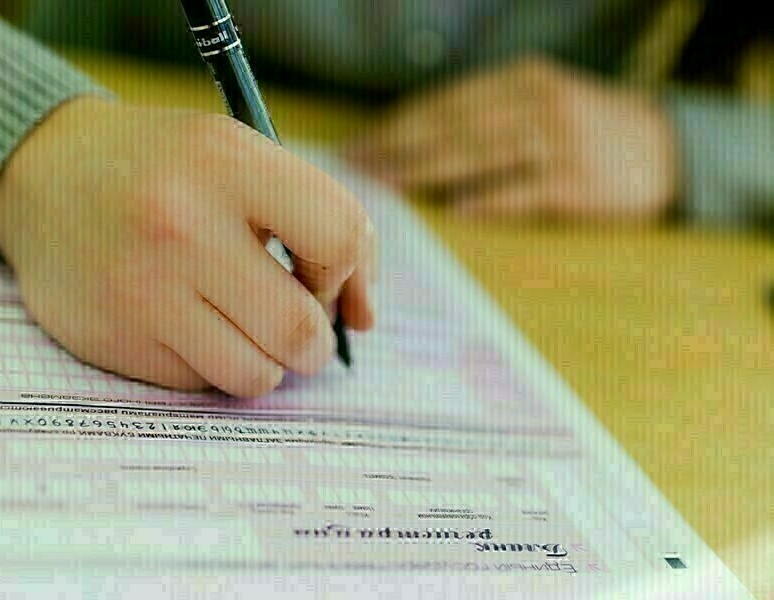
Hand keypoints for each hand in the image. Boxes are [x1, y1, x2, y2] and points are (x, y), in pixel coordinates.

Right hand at [0, 97, 375, 397]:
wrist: (43, 174)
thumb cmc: (168, 169)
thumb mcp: (241, 158)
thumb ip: (319, 221)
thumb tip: (365, 320)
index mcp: (226, 162)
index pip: (339, 237)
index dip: (349, 268)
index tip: (322, 272)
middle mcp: (182, 226)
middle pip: (302, 329)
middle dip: (314, 337)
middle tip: (292, 317)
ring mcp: (142, 290)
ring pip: (258, 375)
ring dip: (267, 359)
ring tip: (241, 323)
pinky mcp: (112, 339)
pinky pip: (202, 384)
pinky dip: (212, 364)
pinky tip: (186, 325)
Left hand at [347, 56, 679, 222]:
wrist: (664, 149)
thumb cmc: (583, 130)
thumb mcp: (539, 103)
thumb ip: (486, 116)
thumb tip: (413, 143)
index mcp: (522, 80)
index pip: (447, 102)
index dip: (399, 123)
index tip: (361, 143)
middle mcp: (538, 103)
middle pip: (455, 125)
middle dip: (399, 145)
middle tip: (359, 166)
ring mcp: (560, 142)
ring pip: (481, 154)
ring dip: (428, 171)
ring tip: (389, 185)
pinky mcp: (578, 183)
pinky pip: (524, 191)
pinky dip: (488, 199)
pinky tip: (454, 209)